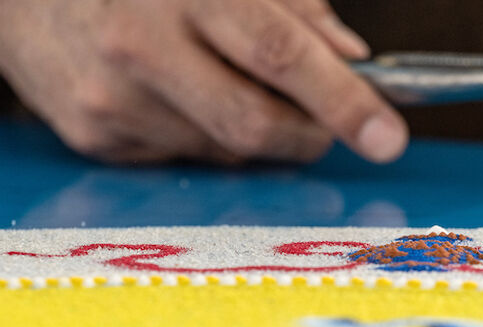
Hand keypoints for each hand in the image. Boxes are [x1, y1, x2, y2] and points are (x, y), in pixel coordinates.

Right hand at [0, 0, 407, 164]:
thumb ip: (292, 5)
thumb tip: (352, 58)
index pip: (278, 52)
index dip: (342, 99)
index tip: (387, 136)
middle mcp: (141, 43)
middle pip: (255, 121)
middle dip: (310, 134)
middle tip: (331, 125)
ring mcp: (112, 98)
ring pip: (226, 147)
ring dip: (256, 132)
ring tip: (228, 84)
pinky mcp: (95, 137)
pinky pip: (186, 157)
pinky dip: (207, 137)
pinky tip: (180, 97)